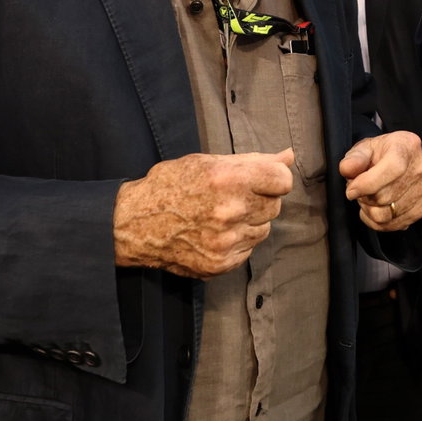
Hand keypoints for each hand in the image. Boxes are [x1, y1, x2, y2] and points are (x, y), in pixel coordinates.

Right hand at [113, 149, 295, 278]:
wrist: (132, 223)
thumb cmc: (170, 186)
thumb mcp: (208, 162)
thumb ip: (254, 161)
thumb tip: (289, 156)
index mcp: (228, 179)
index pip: (283, 180)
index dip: (274, 178)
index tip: (263, 179)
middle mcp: (230, 211)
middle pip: (274, 206)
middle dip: (259, 199)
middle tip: (232, 197)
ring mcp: (226, 241)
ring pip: (263, 229)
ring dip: (249, 222)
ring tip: (220, 216)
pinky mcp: (220, 263)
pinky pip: (248, 250)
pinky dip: (237, 242)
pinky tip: (214, 233)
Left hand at [340, 131, 421, 231]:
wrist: (397, 160)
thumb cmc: (380, 154)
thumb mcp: (364, 148)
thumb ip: (354, 158)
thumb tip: (348, 169)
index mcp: (407, 146)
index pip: (393, 168)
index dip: (368, 184)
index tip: (351, 190)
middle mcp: (420, 168)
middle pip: (386, 196)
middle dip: (364, 197)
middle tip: (358, 189)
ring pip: (387, 214)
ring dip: (369, 210)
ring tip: (367, 197)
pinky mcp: (421, 209)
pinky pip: (393, 225)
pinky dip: (377, 222)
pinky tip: (374, 209)